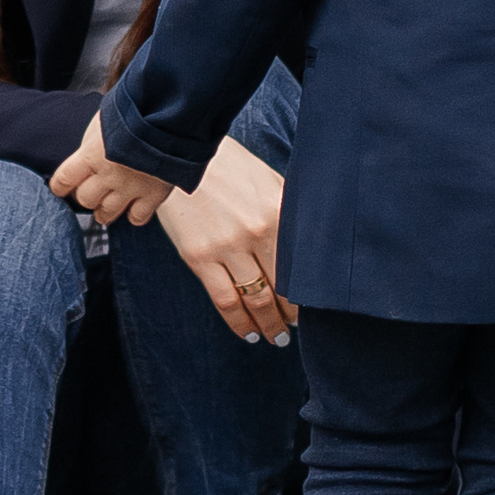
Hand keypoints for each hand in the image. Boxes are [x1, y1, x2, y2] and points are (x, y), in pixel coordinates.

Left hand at [50, 106, 172, 226]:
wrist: (172, 114)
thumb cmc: (138, 109)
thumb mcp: (106, 118)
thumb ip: (96, 139)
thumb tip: (90, 147)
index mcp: (92, 154)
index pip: (64, 180)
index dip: (60, 186)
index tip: (61, 188)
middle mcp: (108, 175)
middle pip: (85, 199)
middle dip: (87, 195)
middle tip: (92, 190)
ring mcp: (131, 188)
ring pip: (107, 214)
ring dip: (105, 210)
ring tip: (109, 203)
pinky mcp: (153, 196)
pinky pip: (137, 218)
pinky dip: (134, 214)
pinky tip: (135, 206)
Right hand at [158, 136, 297, 345]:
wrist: (184, 155)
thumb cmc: (232, 168)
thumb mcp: (270, 182)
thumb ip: (290, 216)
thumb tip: (310, 253)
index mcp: (277, 214)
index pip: (299, 270)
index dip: (306, 299)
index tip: (308, 313)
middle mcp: (255, 233)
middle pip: (279, 290)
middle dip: (288, 317)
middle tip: (292, 331)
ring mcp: (225, 247)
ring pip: (253, 301)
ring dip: (266, 326)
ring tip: (274, 338)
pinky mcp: (199, 256)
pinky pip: (223, 300)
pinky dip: (238, 322)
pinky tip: (248, 332)